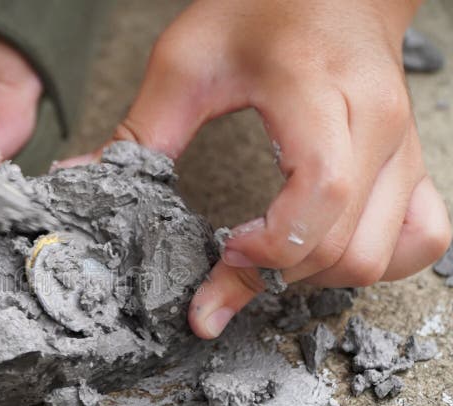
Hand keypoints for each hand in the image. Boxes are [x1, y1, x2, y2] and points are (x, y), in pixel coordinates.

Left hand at [70, 0, 450, 337]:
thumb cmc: (263, 11)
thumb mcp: (186, 62)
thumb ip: (139, 131)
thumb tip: (85, 181)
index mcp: (319, 93)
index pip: (321, 194)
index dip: (269, 246)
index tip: (222, 251)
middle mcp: (378, 127)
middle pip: (346, 245)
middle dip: (274, 277)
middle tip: (221, 271)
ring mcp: (405, 150)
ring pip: (379, 257)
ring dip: (314, 279)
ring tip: (266, 261)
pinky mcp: (413, 165)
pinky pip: (419, 241)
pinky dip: (372, 264)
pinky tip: (327, 253)